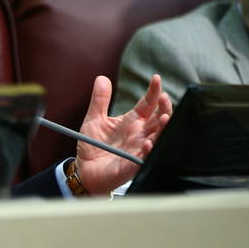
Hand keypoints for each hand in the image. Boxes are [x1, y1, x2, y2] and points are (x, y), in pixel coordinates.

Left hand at [75, 74, 170, 194]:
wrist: (84, 169)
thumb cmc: (92, 145)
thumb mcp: (94, 119)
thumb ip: (100, 100)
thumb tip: (101, 78)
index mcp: (132, 121)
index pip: (148, 104)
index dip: (154, 91)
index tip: (156, 78)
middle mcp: (139, 134)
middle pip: (158, 119)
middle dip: (164, 108)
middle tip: (164, 97)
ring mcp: (138, 149)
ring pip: (158, 137)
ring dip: (163, 128)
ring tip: (164, 117)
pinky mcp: (133, 164)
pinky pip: (144, 157)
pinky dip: (148, 150)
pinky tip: (148, 142)